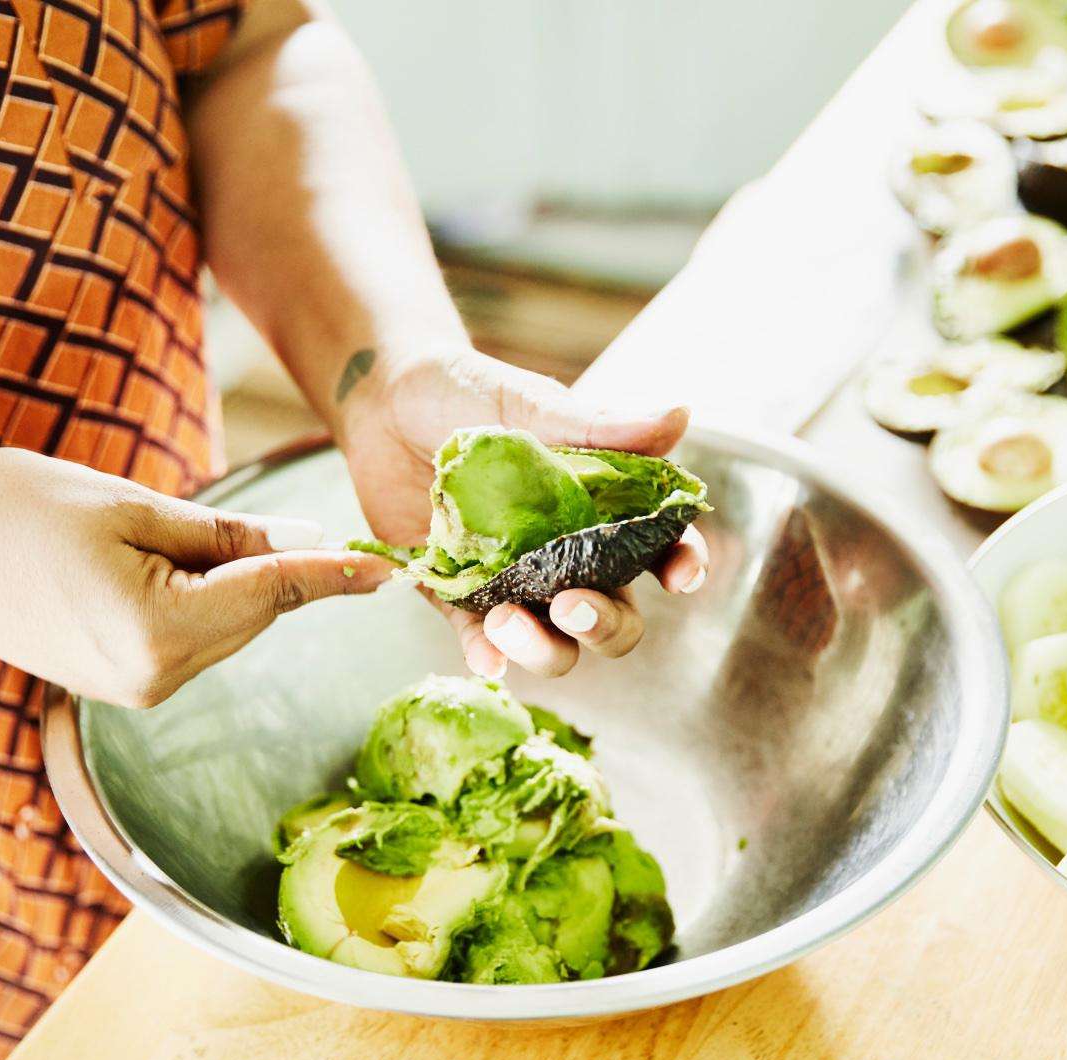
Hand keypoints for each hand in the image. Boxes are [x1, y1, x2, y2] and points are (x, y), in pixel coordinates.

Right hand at [0, 448, 392, 706]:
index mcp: (158, 630)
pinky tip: (177, 565)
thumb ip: (228, 535)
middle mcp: (154, 678)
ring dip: (240, 586)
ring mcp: (134, 690)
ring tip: (198, 536)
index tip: (391, 570)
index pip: (273, 594)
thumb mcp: (134, 506)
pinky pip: (190, 639)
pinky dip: (204, 603)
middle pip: (254, 615)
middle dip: (284, 573)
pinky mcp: (119, 686)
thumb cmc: (15, 508)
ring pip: (227, 629)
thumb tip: (310, 546)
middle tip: (317, 536)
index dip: (335, 576)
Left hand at [337, 346, 708, 677]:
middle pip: (614, 618)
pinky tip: (486, 661)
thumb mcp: (531, 403)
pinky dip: (487, 657)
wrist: (384, 399)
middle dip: (605, 625)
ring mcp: (516, 582)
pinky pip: (480, 640)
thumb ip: (601, 426)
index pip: (659, 546)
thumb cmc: (467, 390)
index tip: (681, 574)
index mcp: (601, 509)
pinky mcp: (459, 596)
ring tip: (508, 622)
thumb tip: (679, 417)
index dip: (681, 564)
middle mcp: (567, 556)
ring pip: (556, 645)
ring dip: (545, 650)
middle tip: (573, 605)